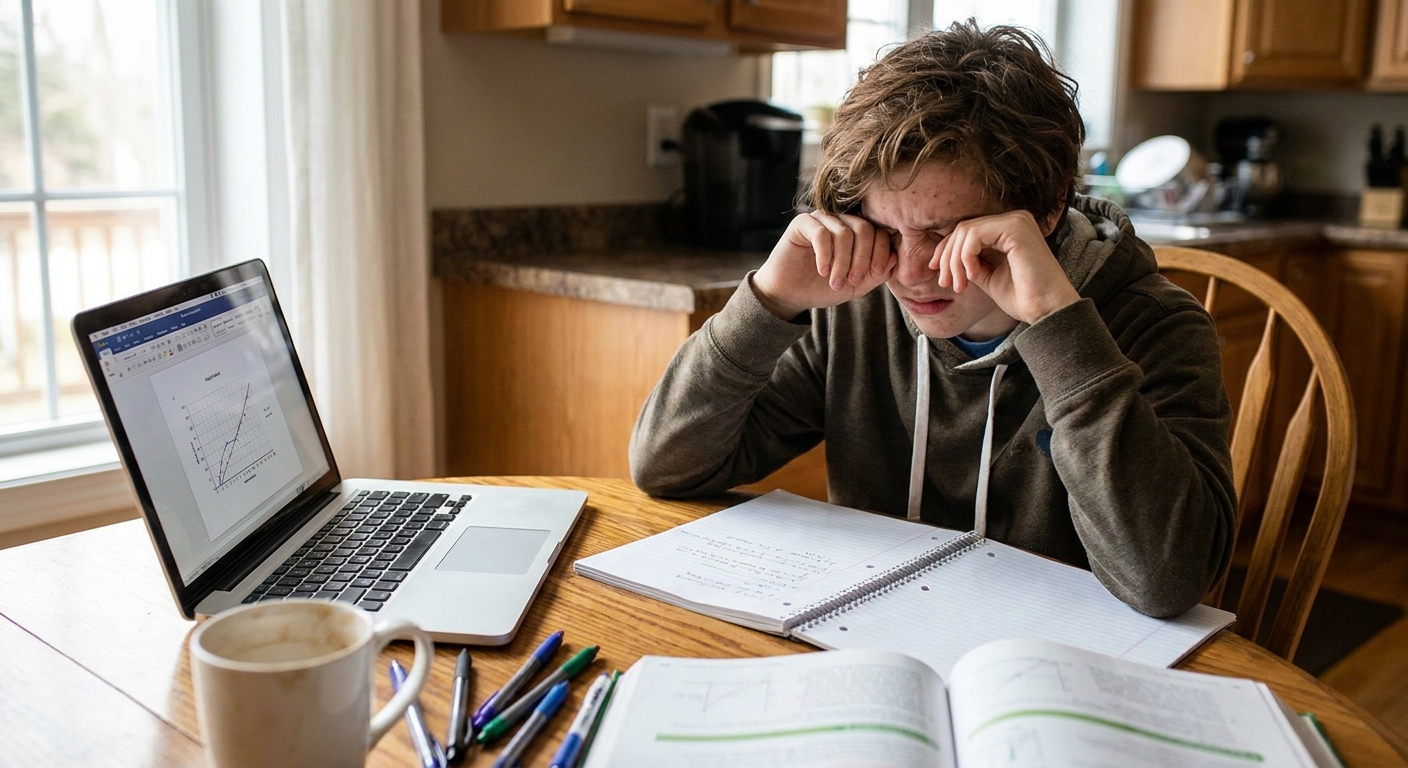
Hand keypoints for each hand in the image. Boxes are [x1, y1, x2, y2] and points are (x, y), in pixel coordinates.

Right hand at [753, 212, 896, 320]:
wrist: (790, 294)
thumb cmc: (823, 287)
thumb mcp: (857, 285)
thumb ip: (877, 273)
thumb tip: (893, 257)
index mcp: (858, 232)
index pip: (879, 232)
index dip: (880, 253)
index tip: (873, 275)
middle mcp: (841, 221)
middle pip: (864, 229)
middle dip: (862, 259)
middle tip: (854, 281)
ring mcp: (822, 219)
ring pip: (844, 232)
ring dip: (842, 262)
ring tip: (835, 282)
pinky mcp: (802, 223)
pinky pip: (821, 234)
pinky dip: (825, 256)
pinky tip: (822, 271)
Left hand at [929, 210, 1079, 324]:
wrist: (1047, 311)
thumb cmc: (1023, 297)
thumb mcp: (988, 276)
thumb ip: (970, 262)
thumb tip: (945, 258)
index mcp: (1009, 229)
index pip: (967, 231)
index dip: (947, 251)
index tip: (940, 274)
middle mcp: (1014, 220)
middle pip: (963, 229)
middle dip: (948, 258)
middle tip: (947, 284)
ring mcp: (1016, 221)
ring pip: (965, 231)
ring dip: (955, 261)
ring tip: (959, 285)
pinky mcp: (1015, 228)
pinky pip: (974, 235)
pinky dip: (966, 257)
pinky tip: (972, 276)